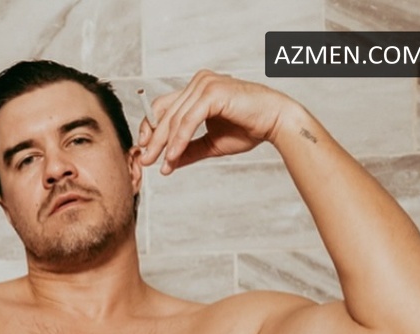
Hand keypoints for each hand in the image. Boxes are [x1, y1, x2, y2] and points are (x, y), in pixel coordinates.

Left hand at [138, 70, 293, 173]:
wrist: (276, 122)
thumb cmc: (248, 128)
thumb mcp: (211, 143)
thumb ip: (188, 149)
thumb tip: (167, 164)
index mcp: (196, 89)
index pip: (163, 107)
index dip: (150, 128)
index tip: (144, 150)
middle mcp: (198, 82)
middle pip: (165, 113)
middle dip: (154, 140)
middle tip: (146, 162)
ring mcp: (205, 84)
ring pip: (175, 118)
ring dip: (165, 144)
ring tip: (161, 164)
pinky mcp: (212, 93)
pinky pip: (188, 121)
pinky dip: (179, 140)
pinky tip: (173, 157)